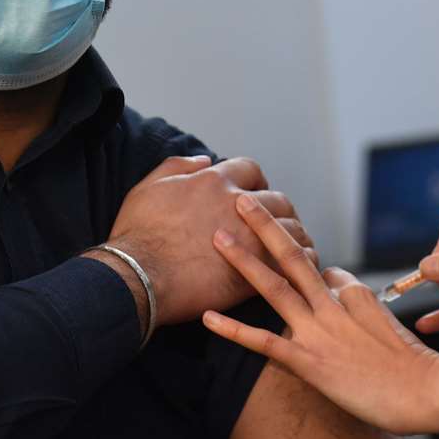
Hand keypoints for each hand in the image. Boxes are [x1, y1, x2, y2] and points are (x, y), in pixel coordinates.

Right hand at [105, 155, 316, 325]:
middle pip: (278, 199)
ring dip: (294, 235)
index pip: (250, 169)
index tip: (255, 194)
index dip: (256, 181)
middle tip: (278, 223)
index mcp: (214, 182)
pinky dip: (300, 261)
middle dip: (280, 209)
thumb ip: (177, 167)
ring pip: (291, 228)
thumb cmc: (137, 235)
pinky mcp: (255, 270)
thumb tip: (204, 161)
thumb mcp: (147, 188)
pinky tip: (298, 268)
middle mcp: (237, 204)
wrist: (138, 276)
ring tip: (293, 246)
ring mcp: (249, 238)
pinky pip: (292, 261)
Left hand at [203, 195, 438, 435]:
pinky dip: (233, 329)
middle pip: (293, 256)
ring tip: (217, 236)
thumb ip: (360, 303)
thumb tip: (335, 286)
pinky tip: (208, 318)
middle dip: (265, 225)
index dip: (306, 271)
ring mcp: (319, 332)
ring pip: (275, 286)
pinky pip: (264, 341)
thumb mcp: (388, 321)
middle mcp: (333, 306)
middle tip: (241, 199)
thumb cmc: (411, 364)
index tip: (297, 275)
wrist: (425, 391)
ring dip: (243, 259)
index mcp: (355, 293)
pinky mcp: (309, 362)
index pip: (321, 271)